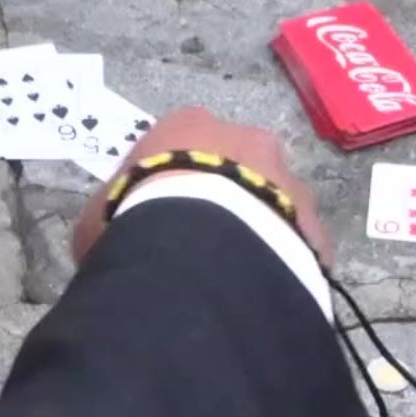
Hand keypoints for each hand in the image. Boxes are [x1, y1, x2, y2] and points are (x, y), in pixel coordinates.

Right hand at [72, 107, 330, 265]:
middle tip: (195, 243)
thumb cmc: (136, 221)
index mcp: (187, 125)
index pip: (178, 141)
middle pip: (234, 165)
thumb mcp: (98, 219)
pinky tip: (255, 291)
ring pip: (272, 203)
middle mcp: (246, 139)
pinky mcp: (317, 227)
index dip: (166, 179)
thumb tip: (114, 236)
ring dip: (255, 228)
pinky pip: (296, 245)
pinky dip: (280, 262)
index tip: (156, 212)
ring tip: (228, 274)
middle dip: (221, 199)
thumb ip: (110, 217)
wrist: (201, 257)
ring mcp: (289, 181)